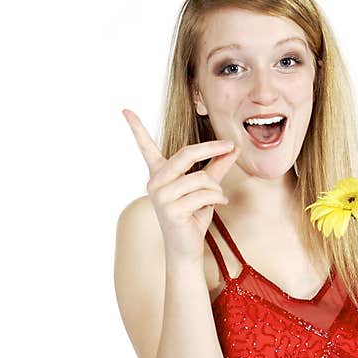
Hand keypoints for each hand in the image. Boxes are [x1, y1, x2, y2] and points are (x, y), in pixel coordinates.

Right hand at [122, 108, 239, 260]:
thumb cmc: (193, 216)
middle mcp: (155, 182)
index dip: (136, 128)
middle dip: (212, 148)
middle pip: (186, 154)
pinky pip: (203, 194)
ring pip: (200, 178)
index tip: (125, 110)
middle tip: (230, 146)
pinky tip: (219, 205)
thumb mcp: (205, 187)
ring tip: (218, 197)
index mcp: (159, 173)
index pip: (145, 147)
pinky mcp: (171, 210)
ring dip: (216, 187)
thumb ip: (216, 167)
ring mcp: (161, 196)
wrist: (186, 247)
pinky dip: (218, 198)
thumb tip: (232, 149)